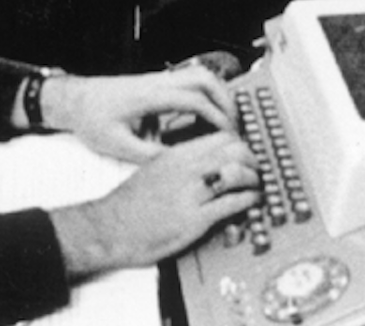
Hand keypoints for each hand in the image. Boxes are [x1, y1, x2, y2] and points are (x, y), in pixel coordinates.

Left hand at [41, 66, 235, 163]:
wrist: (75, 100)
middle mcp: (156, 82)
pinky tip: (205, 116)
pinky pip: (188, 81)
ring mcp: (157, 80)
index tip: (228, 135)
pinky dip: (204, 94)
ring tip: (225, 120)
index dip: (216, 117)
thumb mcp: (117, 145)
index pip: (194, 99)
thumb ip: (148, 155)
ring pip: (198, 74)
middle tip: (235, 125)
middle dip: (225, 100)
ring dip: (217, 94)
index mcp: (149, 97)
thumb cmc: (91, 120)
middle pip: (204, 78)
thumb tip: (179, 165)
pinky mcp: (156, 83)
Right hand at [48, 132, 260, 276]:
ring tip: (257, 185)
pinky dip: (249, 200)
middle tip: (257, 168)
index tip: (246, 152)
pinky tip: (251, 201)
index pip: (219, 136)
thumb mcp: (153, 170)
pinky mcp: (194, 219)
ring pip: (237, 173)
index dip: (240, 142)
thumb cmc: (128, 204)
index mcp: (175, 155)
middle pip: (234, 150)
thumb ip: (179, 163)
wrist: (108, 228)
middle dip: (252, 158)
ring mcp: (190, 193)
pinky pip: (232, 203)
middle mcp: (185, 169)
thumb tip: (202, 163)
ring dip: (254, 178)